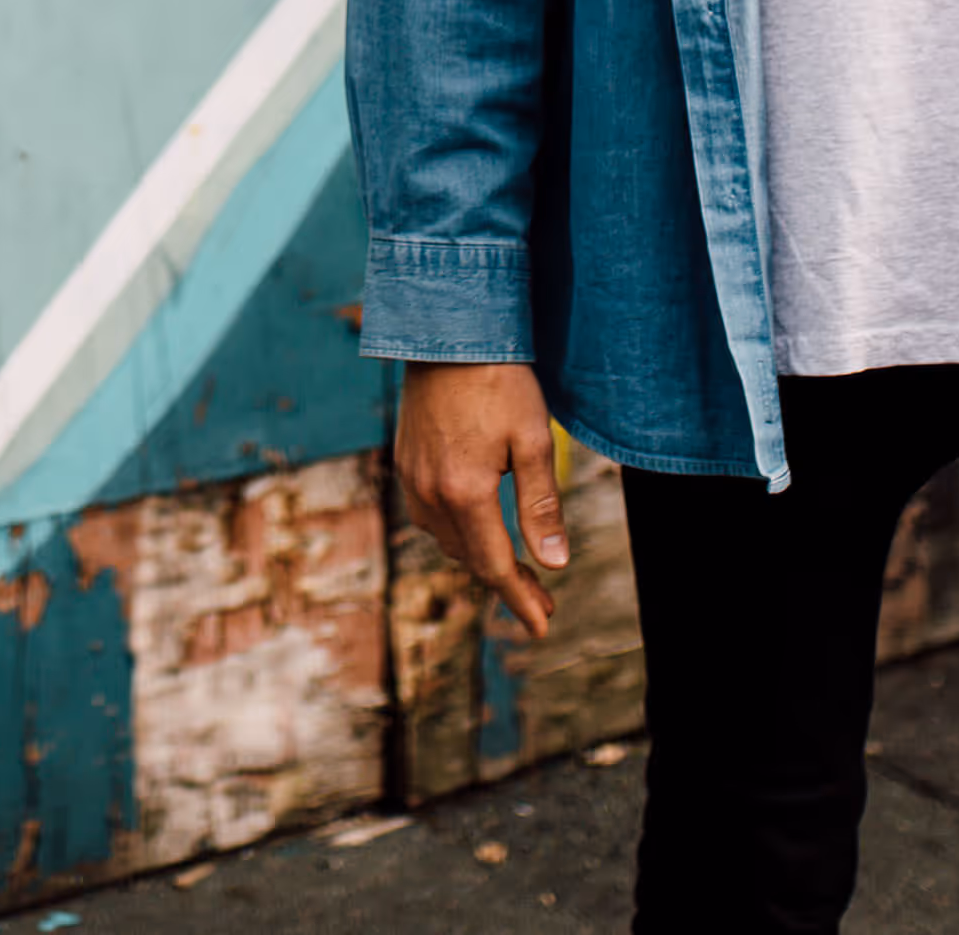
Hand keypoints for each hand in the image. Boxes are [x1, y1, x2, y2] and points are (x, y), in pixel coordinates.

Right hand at [394, 362, 567, 638]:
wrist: (447, 331)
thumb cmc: (500, 381)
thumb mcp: (532, 442)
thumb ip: (541, 506)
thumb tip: (554, 565)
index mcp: (465, 493)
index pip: (496, 565)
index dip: (521, 599)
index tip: (543, 626)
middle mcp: (430, 493)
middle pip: (470, 558)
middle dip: (506, 583)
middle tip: (542, 601)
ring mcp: (412, 477)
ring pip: (446, 539)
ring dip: (480, 558)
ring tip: (513, 569)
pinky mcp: (405, 460)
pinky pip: (429, 515)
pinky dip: (456, 532)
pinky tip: (475, 526)